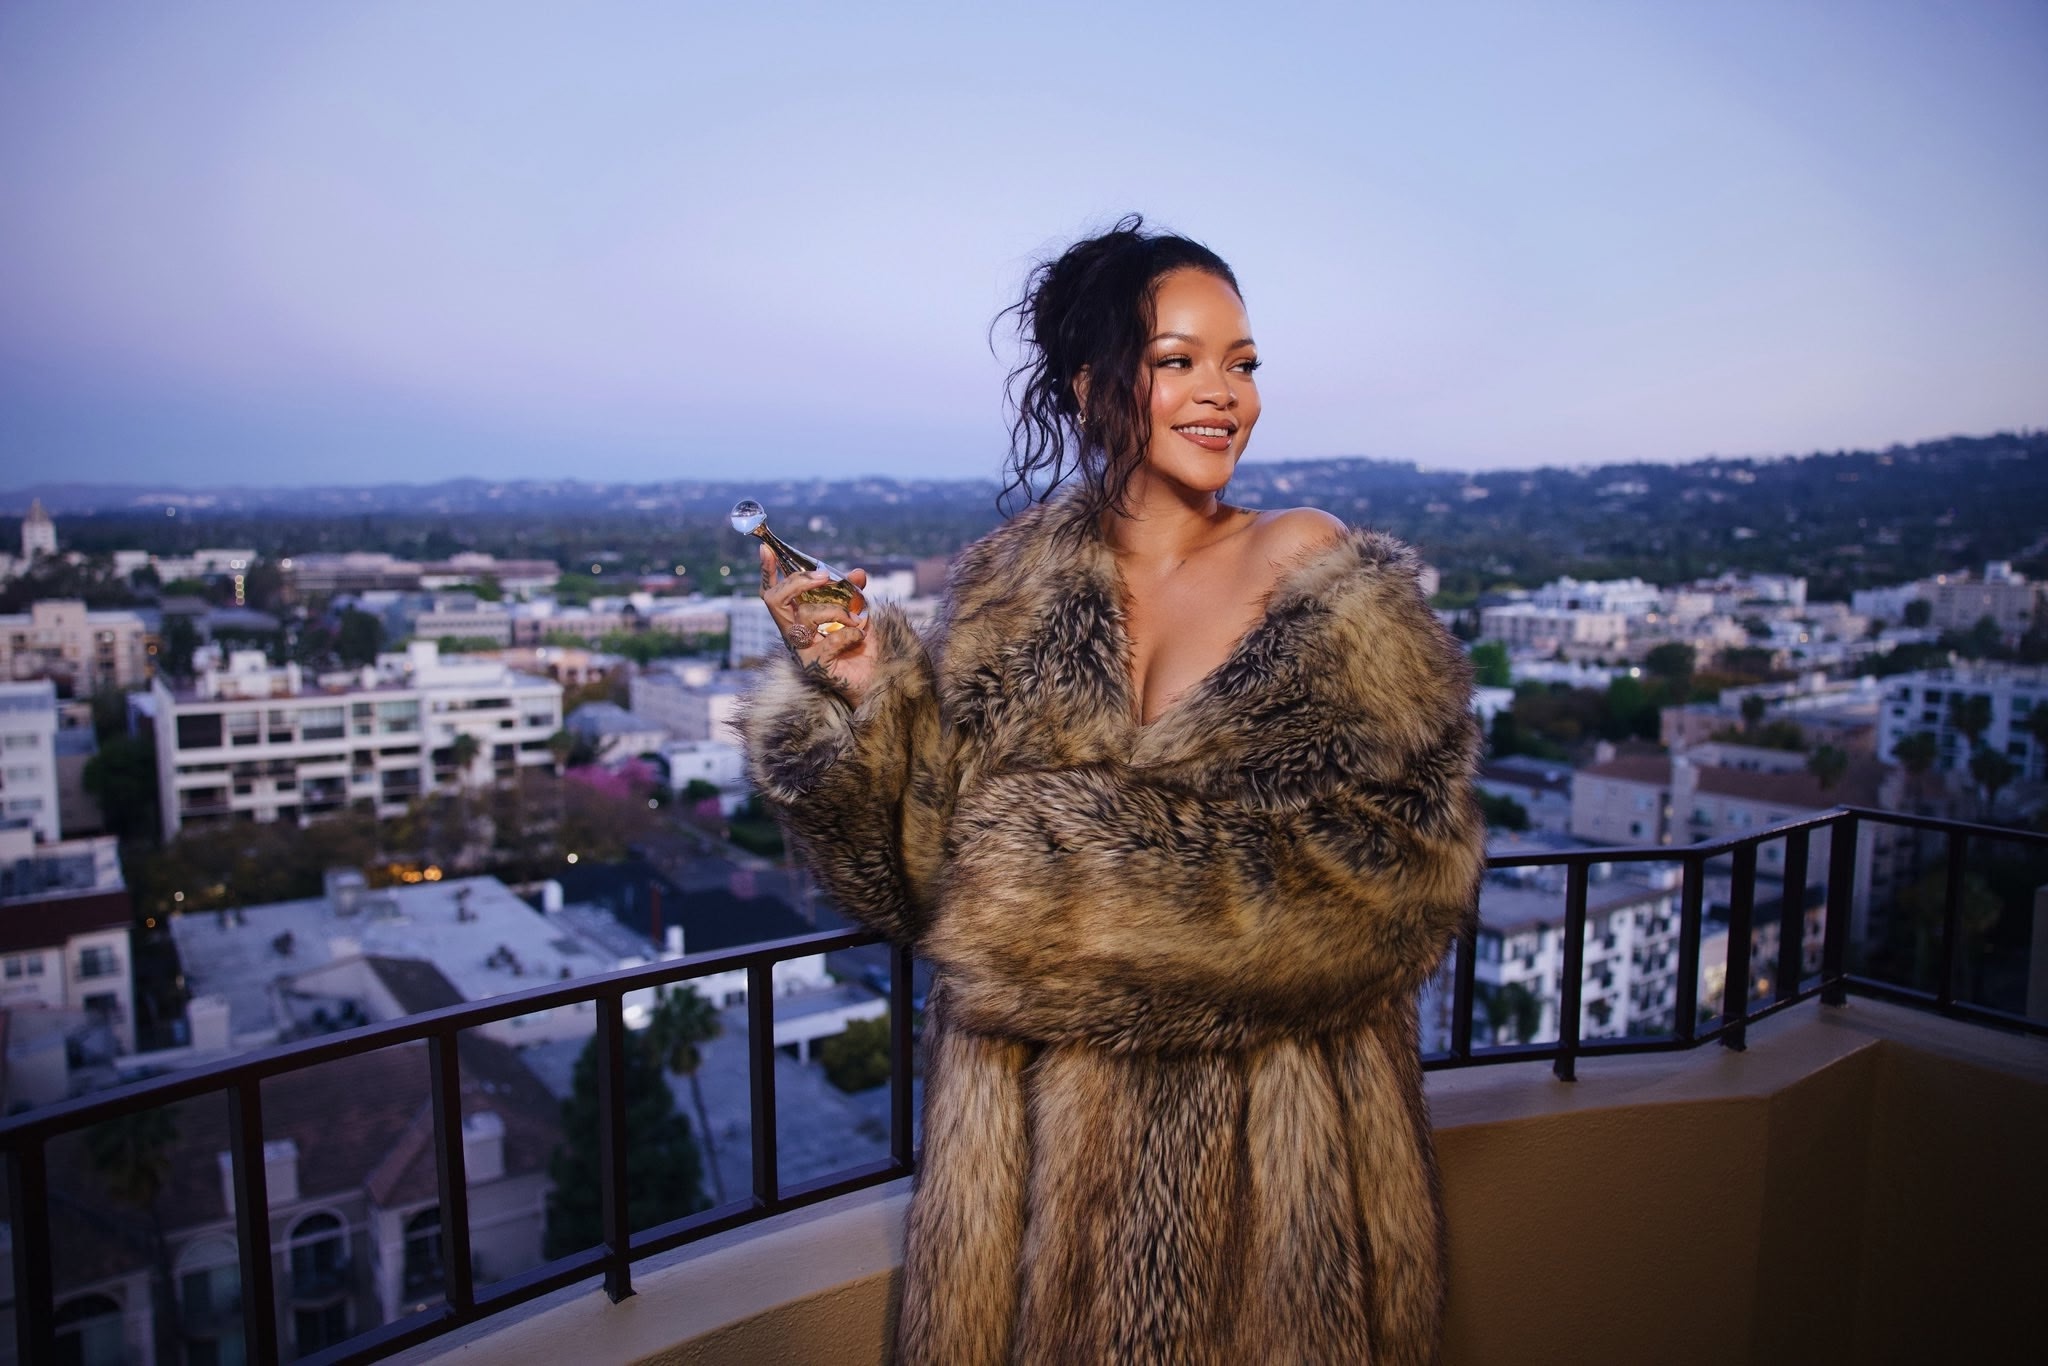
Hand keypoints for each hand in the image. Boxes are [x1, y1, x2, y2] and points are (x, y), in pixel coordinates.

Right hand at [759, 545, 873, 703]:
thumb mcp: (858, 611)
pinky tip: (859, 637)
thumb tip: (858, 572)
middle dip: (799, 582)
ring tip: (857, 619)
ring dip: (837, 610)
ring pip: (805, 616)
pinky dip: (849, 634)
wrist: (873, 677)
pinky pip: (828, 642)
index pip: (773, 593)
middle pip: (775, 600)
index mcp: (797, 618)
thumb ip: (854, 592)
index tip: (765, 549)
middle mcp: (792, 633)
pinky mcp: (815, 667)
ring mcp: (801, 651)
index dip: (766, 572)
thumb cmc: (859, 645)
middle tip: (825, 576)